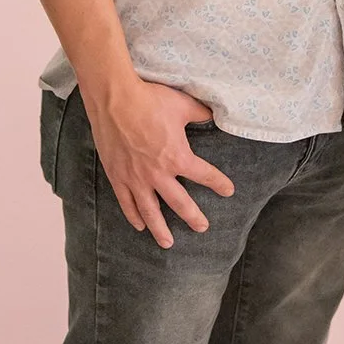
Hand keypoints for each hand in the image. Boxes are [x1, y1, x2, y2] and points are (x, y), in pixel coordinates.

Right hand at [83, 76, 234, 249]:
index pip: (205, 174)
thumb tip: (214, 115)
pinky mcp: (117, 177)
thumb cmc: (150, 100)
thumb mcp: (182, 104)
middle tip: (202, 227)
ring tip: (168, 243)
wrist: (115, 100)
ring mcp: (136, 178)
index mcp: (177, 157)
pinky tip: (140, 226)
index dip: (218, 183)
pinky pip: (127, 203)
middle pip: (180, 203)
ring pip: (151, 212)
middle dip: (193, 217)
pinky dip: (134, 217)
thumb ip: (200, 113)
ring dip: (161, 229)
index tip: (229, 191)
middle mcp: (158, 174)